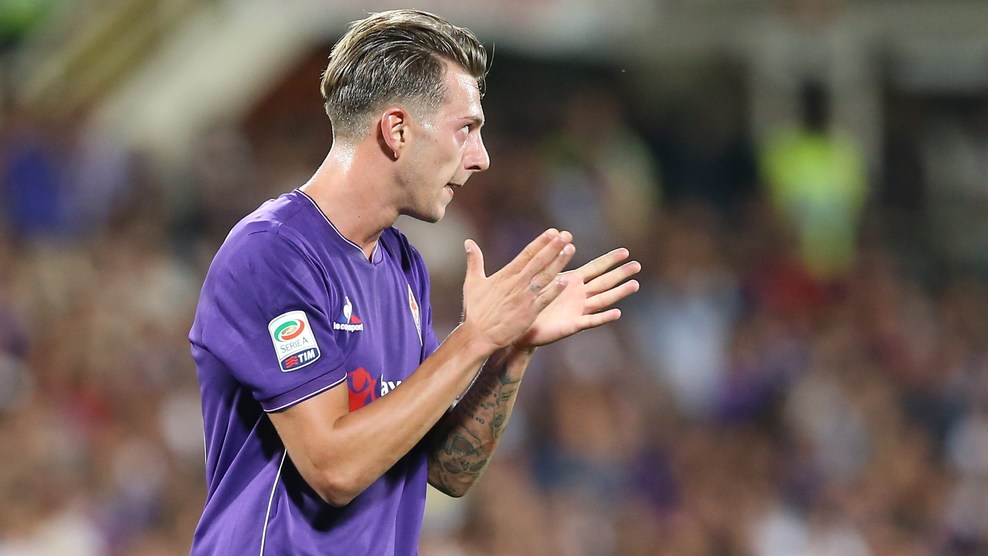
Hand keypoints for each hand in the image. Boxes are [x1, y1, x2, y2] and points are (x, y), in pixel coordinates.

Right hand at [461, 229, 575, 352]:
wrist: (478, 335)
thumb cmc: (475, 310)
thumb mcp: (472, 282)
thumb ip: (474, 261)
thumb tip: (468, 242)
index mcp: (505, 275)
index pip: (527, 254)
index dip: (541, 242)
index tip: (553, 232)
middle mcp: (516, 283)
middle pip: (538, 261)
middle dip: (553, 247)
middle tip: (567, 235)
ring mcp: (524, 298)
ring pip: (544, 276)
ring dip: (558, 262)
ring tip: (570, 249)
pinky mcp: (529, 313)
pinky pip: (544, 299)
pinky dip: (555, 290)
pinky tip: (566, 281)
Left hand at [514, 247, 640, 347]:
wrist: (523, 327)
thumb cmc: (532, 301)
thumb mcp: (542, 278)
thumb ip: (552, 261)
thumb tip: (557, 235)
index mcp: (573, 281)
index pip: (595, 268)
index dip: (610, 260)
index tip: (625, 252)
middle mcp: (580, 295)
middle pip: (604, 282)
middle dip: (620, 273)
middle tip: (637, 266)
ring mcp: (578, 310)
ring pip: (603, 299)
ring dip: (619, 292)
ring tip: (635, 284)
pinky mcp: (573, 325)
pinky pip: (591, 321)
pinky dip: (604, 317)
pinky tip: (617, 313)